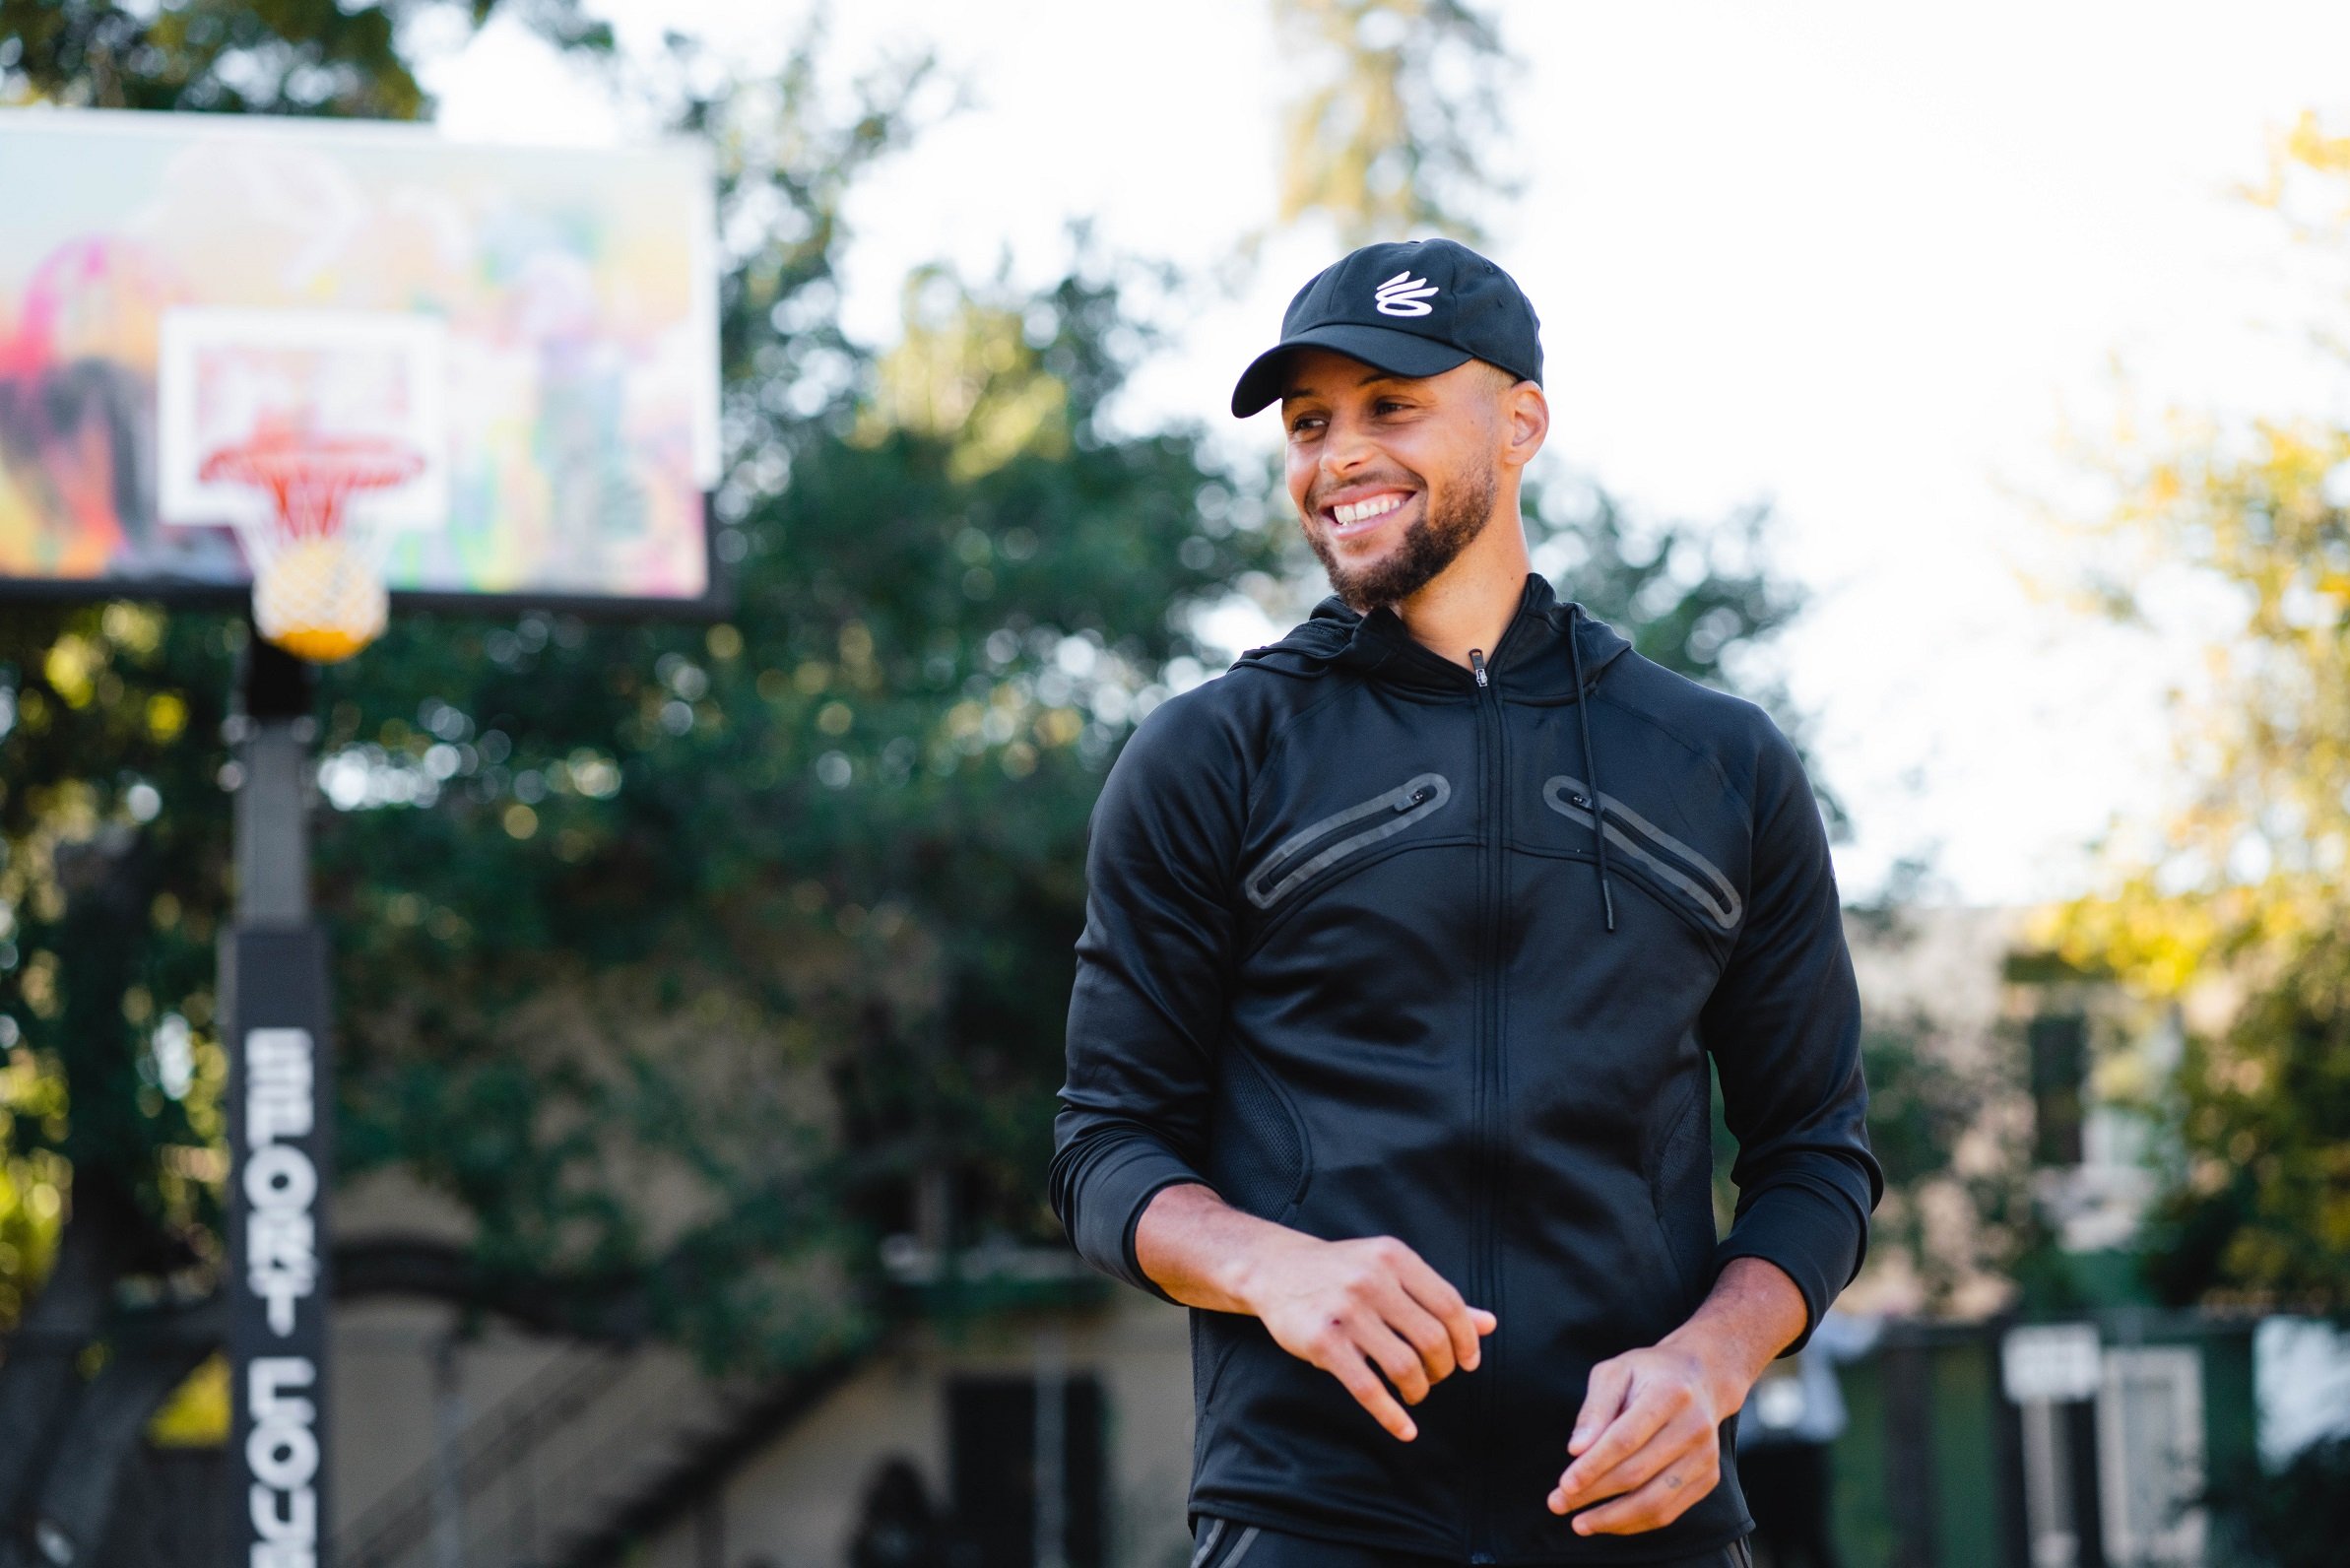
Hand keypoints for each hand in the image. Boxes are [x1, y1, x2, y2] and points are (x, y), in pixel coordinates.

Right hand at [1238, 1232, 1496, 1442]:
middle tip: (1435, 1377)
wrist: (1275, 1268)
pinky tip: (1404, 1429)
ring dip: (1419, 1390)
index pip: (1450, 1305)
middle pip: (1432, 1339)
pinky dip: (1392, 1416)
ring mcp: (1347, 1311)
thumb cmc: (1342, 1273)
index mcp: (1395, 1258)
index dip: (1466, 1341)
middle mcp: (1373, 1280)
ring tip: (1415, 1393)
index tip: (1467, 1362)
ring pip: (1405, 1366)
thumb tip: (1490, 1324)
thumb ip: (1436, 1297)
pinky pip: (1368, 1388)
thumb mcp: (1389, 1271)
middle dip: (1442, 1368)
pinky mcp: (1323, 1341)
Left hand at [1547, 1344, 1727, 1533]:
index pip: (1624, 1440)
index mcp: (1669, 1394)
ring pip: (1655, 1501)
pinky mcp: (1708, 1478)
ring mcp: (1705, 1456)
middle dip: (1593, 1494)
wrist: (1701, 1378)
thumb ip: (1594, 1408)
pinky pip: (1669, 1512)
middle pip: (1637, 1474)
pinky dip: (1634, 1523)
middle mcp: (1694, 1427)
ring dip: (1612, 1518)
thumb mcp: (1615, 1372)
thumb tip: (1576, 1450)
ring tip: (1580, 1523)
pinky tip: (1608, 1521)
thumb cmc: (1648, 1373)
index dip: (1593, 1466)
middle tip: (1558, 1504)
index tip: (1564, 1485)